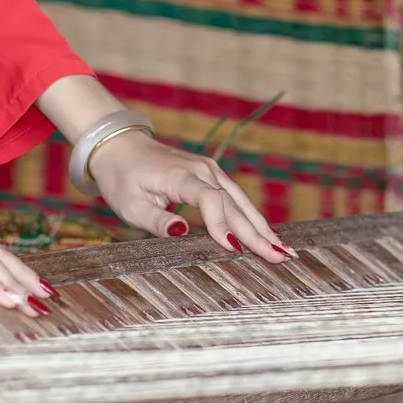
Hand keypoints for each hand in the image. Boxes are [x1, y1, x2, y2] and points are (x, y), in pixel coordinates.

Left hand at [90, 133, 289, 261]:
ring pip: (241, 201)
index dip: (223, 226)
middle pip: (234, 204)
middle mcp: (202, 170)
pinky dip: (252, 216)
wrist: (119, 146)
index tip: (234, 249)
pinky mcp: (210, 175)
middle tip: (281, 256)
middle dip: (257, 232)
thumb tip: (183, 233)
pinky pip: (235, 197)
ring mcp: (209, 170)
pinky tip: (266, 233)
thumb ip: (157, 220)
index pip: (210, 201)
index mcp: (182, 176)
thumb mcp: (130, 204)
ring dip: (262, 226)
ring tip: (282, 249)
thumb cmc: (121, 178)